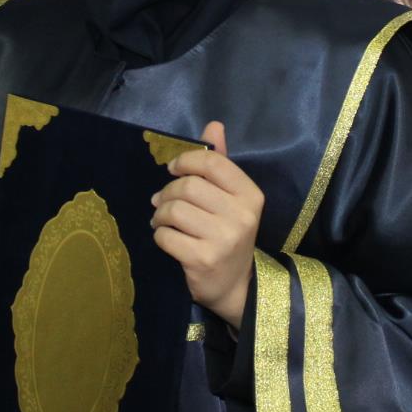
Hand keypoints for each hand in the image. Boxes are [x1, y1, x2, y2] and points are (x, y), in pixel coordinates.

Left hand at [150, 120, 262, 329]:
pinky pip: (166, 236)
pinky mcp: (202, 259)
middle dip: (168, 192)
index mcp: (251, 195)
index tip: (173, 170)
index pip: (213, 163)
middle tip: (163, 201)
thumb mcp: (232, 199)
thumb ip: (221, 163)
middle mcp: (241, 215)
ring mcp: (223, 239)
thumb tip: (214, 125)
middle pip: (189, 186)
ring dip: (161, 214)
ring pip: (175, 210)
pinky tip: (166, 238)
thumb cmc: (229, 235)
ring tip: (162, 220)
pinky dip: (160, 235)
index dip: (186, 161)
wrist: (234, 286)